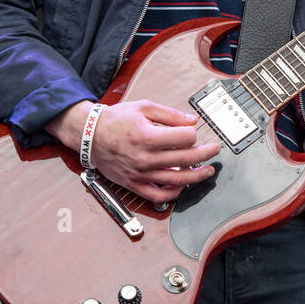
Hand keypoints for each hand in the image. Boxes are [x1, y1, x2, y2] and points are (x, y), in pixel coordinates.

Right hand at [47, 99, 220, 204]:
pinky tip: (183, 185)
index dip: (194, 133)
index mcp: (147, 137)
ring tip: (208, 171)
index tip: (194, 131)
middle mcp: (145, 158)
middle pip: (186, 159)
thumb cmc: (116, 120)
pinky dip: (174, 193)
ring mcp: (140, 174)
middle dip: (205, 154)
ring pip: (177, 181)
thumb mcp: (144, 107)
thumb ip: (170, 115)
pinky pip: (159, 195)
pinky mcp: (134, 184)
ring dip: (197, 176)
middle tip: (214, 149)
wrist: (90, 135)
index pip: (184, 138)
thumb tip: (192, 121)